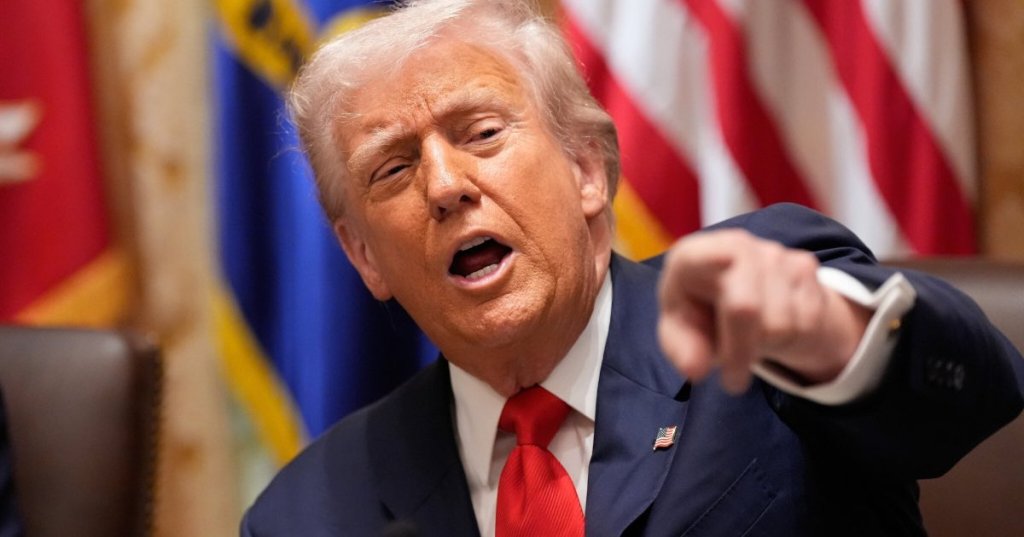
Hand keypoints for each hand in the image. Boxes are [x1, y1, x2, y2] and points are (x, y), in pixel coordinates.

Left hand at [657, 229, 870, 393]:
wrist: (741, 293)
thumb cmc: (701, 314)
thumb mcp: (681, 333)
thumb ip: (683, 351)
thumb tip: (695, 370)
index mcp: (692, 256)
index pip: (702, 257)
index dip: (713, 262)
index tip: (724, 273)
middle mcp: (735, 246)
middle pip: (745, 307)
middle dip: (740, 352)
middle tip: (732, 381)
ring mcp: (773, 253)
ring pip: (780, 323)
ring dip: (765, 347)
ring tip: (748, 341)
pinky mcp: (804, 266)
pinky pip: (806, 322)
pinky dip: (789, 339)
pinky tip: (770, 330)